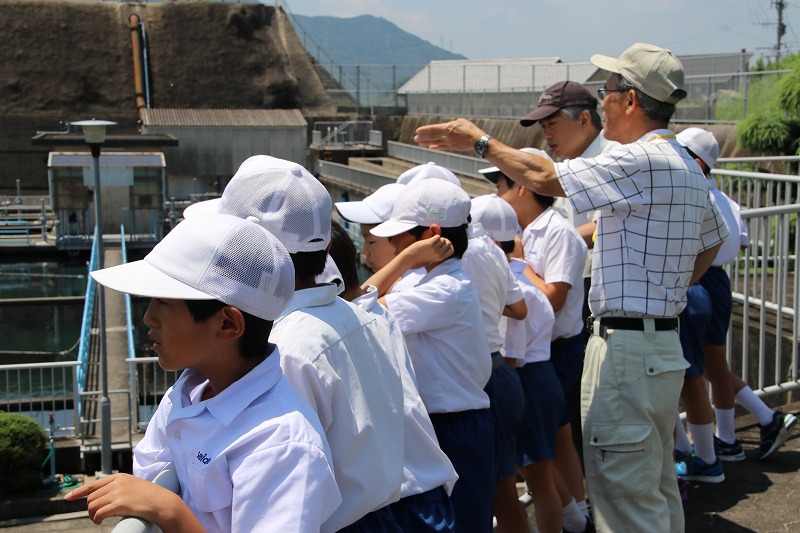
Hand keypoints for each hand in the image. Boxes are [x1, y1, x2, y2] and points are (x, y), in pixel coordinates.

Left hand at [64, 473, 186, 526]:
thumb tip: (101, 496)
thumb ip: (118, 487)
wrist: (161, 502)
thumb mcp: (132, 485)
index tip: (68, 497)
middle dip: (90, 508)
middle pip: (92, 497)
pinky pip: (100, 513)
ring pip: (93, 505)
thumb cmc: (149, 497)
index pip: (93, 484)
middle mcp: (117, 482)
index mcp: (119, 477)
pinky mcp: (120, 503)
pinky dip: (97, 519)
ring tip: (98, 520)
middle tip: (96, 516)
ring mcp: (118, 492)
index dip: (78, 491)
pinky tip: (100, 521)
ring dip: (92, 515)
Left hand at [401, 235, 453, 268]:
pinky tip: (430, 240)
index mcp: (441, 258)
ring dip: (438, 239)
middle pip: (448, 243)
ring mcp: (435, 249)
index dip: (449, 245)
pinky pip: (437, 236)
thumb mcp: (434, 257)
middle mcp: (439, 254)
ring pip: (442, 239)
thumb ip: (441, 252)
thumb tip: (448, 242)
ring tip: (432, 241)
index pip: (452, 250)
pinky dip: (434, 236)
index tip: (444, 244)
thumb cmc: (422, 256)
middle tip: (437, 241)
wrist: (411, 257)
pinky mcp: (430, 243)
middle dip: (444, 241)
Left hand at [414, 118, 485, 150]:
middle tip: (415, 138)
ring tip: (420, 143)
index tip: (417, 131)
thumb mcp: (461, 121)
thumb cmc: (470, 129)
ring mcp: (448, 142)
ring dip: (427, 143)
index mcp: (447, 127)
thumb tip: (450, 125)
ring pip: (435, 142)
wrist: (477, 140)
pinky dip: (435, 147)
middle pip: (432, 136)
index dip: (425, 130)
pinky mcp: (452, 147)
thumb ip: (453, 123)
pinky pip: (441, 147)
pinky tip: (430, 147)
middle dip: (423, 137)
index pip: (433, 129)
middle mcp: (446, 135)